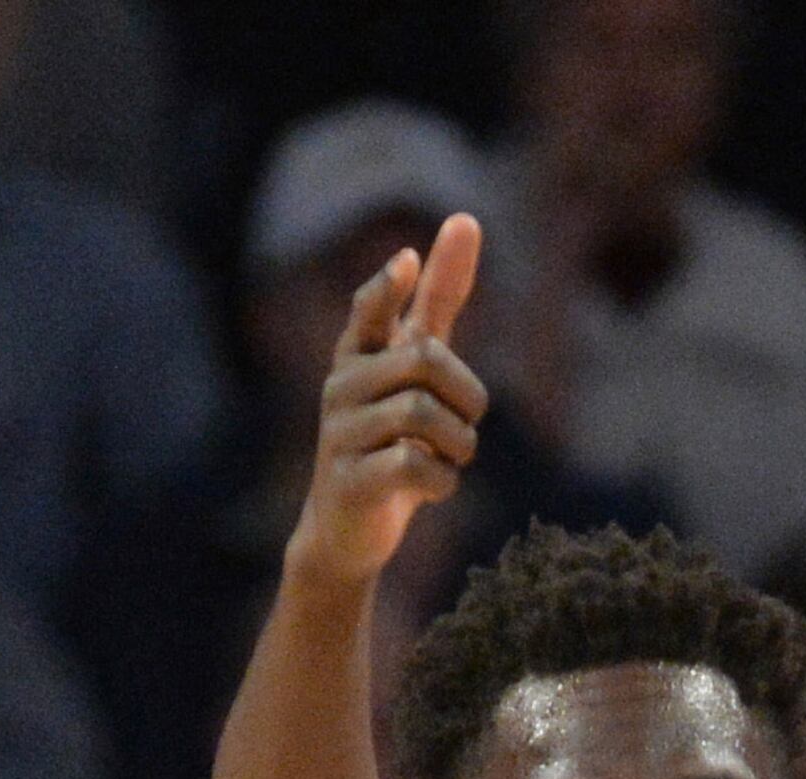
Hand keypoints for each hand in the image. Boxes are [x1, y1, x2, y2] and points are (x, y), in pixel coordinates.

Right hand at [293, 214, 486, 590]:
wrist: (347, 530)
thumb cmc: (388, 438)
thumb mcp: (414, 368)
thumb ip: (437, 301)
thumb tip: (465, 220)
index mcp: (358, 355)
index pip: (369, 310)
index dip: (388, 289)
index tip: (406, 262)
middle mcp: (341, 387)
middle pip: (424, 360)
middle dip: (465, 393)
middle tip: (465, 423)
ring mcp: (340, 434)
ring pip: (422, 415)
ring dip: (459, 442)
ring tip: (452, 458)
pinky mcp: (349, 482)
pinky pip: (413, 466)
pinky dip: (443, 481)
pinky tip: (435, 487)